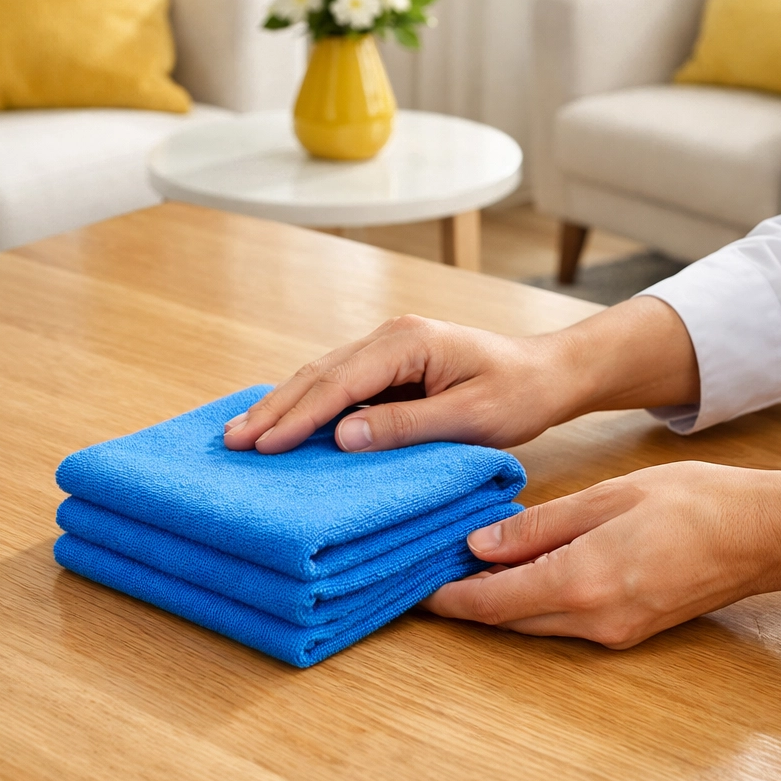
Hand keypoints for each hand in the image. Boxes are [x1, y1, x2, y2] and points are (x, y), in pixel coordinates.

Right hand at [223, 299, 698, 455]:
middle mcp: (388, 337)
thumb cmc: (517, 393)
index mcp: (406, 343)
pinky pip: (338, 383)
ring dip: (283, 405)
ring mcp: (386, 348)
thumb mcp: (469, 416)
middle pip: (319, 374)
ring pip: (322, 376)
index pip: (340, 382)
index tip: (263, 443)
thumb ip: (407, 425)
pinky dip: (306, 403)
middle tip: (232, 440)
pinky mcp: (389, 365)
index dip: (299, 415)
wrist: (547, 372)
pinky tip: (283, 420)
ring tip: (243, 431)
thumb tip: (342, 436)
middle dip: (275, 408)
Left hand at [423, 463, 780, 648]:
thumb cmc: (690, 503)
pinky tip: (522, 572)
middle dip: (469, 600)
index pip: (494, 603)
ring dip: (500, 602)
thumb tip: (480, 544)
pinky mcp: (630, 630)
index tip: (418, 590)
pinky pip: (564, 622)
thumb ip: (537, 525)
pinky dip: (534, 601)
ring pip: (535, 624)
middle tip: (436, 570)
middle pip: (509, 620)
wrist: (761, 533)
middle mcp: (594, 620)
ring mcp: (615, 632)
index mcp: (582, 582)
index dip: (450, 599)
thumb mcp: (604, 498)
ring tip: (470, 566)